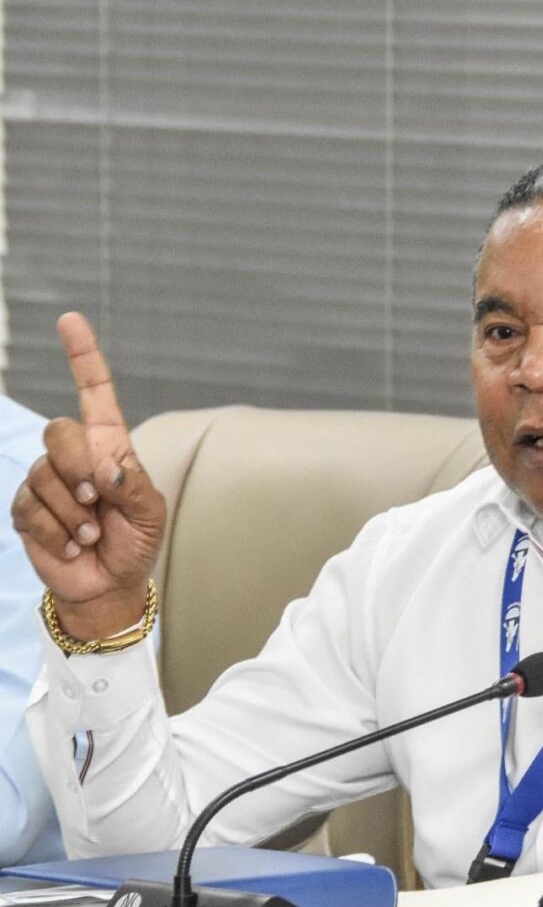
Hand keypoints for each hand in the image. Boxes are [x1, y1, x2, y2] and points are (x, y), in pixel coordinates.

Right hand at [10, 312, 164, 637]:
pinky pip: (31, 510)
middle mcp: (75, 457)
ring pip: (44, 477)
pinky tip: (73, 546)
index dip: (83, 357)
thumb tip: (106, 468)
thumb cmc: (137, 543)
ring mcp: (47, 482)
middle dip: (77, 469)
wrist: (110, 585)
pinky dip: (57, 534)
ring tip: (92, 535)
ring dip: (73, 514)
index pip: (95, 394)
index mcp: (109, 447)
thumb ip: (134, 486)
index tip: (69, 320)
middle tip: (97, 503)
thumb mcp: (151, 514)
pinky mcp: (26, 510)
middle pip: (59, 432)